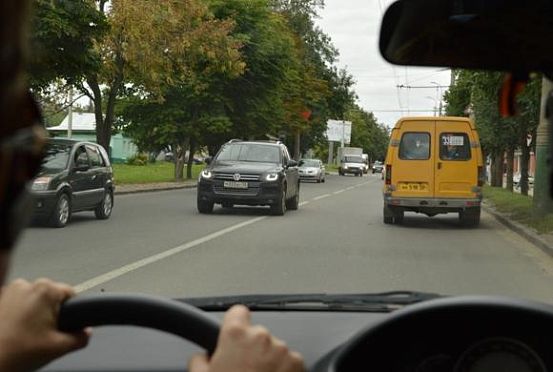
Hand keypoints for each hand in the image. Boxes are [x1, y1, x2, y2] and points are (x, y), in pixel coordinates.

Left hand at [0, 278, 89, 371]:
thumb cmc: (15, 353)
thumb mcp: (59, 348)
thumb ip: (81, 337)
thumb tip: (86, 333)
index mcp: (45, 290)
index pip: (72, 295)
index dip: (72, 313)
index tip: (63, 325)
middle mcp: (28, 284)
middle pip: (52, 297)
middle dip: (52, 314)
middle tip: (44, 334)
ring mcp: (11, 290)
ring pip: (36, 300)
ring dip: (36, 314)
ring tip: (28, 333)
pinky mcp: (0, 298)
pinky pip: (20, 303)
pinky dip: (21, 314)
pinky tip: (17, 331)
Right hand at [189, 305, 303, 371]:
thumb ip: (200, 360)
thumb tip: (203, 357)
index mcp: (236, 335)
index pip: (237, 312)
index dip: (235, 324)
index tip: (234, 335)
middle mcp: (261, 337)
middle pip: (256, 334)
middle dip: (252, 349)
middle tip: (244, 370)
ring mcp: (282, 350)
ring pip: (274, 349)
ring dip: (269, 361)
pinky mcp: (298, 364)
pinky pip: (290, 362)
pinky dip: (284, 371)